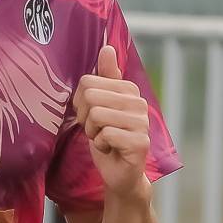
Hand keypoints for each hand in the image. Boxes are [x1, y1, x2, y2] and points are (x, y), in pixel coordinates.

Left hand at [73, 44, 152, 198]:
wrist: (121, 174)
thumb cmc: (108, 138)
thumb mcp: (101, 106)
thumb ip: (105, 78)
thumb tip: (107, 48)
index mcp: (128, 89)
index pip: (87, 82)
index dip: (80, 103)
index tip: (91, 116)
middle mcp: (139, 102)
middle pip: (90, 97)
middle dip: (86, 119)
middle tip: (97, 130)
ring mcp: (141, 122)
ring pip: (96, 116)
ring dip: (94, 133)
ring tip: (105, 139)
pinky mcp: (140, 142)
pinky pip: (105, 135)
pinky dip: (101, 146)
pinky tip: (111, 150)